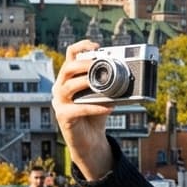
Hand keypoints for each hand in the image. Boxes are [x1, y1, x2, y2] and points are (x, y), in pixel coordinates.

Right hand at [52, 40, 113, 178]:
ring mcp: (59, 102)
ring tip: (101, 83)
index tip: (97, 46)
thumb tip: (127, 73)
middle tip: (98, 64)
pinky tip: (108, 108)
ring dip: (85, 82)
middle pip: (67, 69)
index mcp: (69, 78)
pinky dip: (94, 108)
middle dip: (83, 64)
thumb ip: (109, 84)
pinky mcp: (63, 116)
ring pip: (68, 87)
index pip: (70, 56)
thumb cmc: (96, 115)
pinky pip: (77, 109)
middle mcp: (60, 87)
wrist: (91, 140)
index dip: (81, 47)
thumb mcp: (103, 96)